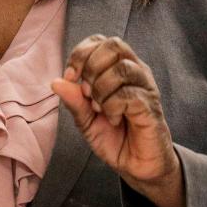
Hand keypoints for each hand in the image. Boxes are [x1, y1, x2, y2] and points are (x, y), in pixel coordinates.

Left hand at [51, 35, 184, 206]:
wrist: (137, 166)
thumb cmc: (114, 137)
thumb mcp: (85, 119)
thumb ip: (73, 100)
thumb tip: (56, 82)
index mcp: (117, 67)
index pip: (99, 40)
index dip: (81, 53)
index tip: (71, 76)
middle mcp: (134, 71)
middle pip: (114, 45)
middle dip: (92, 66)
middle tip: (86, 92)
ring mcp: (145, 87)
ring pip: (122, 68)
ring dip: (101, 88)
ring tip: (99, 108)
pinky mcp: (151, 106)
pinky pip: (129, 94)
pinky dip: (112, 106)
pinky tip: (113, 119)